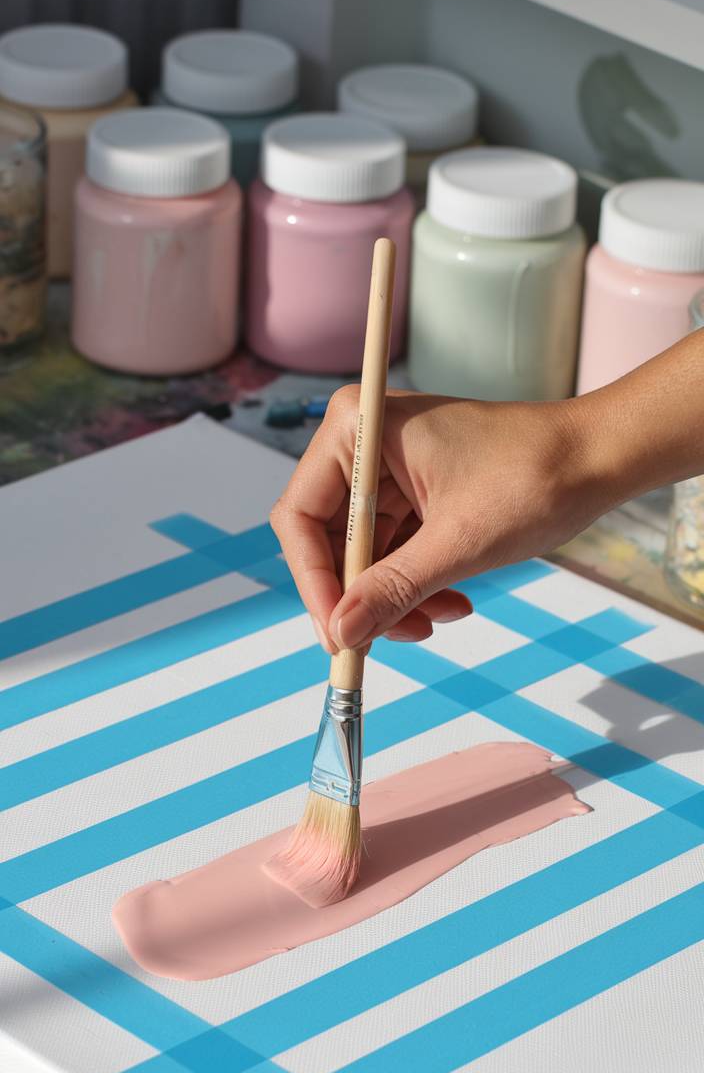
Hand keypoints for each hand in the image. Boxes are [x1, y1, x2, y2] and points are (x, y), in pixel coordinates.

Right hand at [270, 384, 606, 652]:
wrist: (599, 458)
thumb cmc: (534, 477)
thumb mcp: (458, 543)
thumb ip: (393, 588)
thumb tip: (341, 634)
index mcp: (358, 428)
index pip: (301, 517)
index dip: (314, 582)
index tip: (338, 635)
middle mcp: (361, 444)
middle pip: (325, 542)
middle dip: (359, 597)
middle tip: (382, 644)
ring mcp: (385, 471)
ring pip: (360, 557)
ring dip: (393, 599)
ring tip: (438, 621)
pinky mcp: (412, 495)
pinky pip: (391, 554)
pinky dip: (415, 587)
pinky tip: (453, 605)